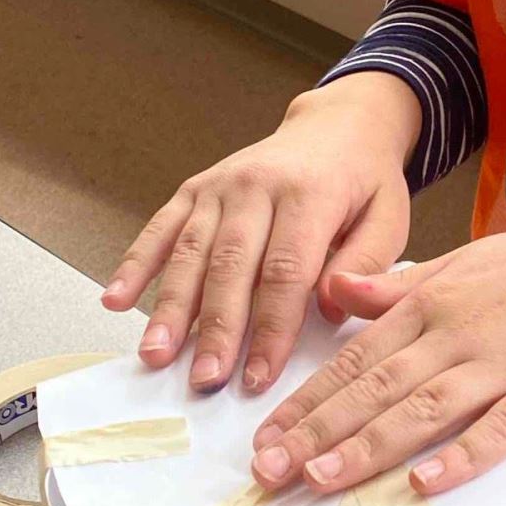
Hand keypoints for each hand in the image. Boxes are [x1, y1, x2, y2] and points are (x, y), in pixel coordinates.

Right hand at [99, 78, 420, 395]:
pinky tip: (115, 300)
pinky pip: (161, 228)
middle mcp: (257, 186)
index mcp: (310, 194)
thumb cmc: (364, 182)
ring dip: (170, 307)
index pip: (286, 272)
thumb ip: (364, 263)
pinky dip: (136, 264)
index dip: (270, 329)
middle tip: (204, 380)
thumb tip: (325, 308)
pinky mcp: (196, 188)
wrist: (336, 125)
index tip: (259, 377)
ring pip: (190, 251)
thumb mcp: (389, 217)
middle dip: (216, 329)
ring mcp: (220, 185)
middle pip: (230, 266)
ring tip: (155, 355)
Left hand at [249, 205, 505, 499]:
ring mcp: (504, 363)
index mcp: (431, 303)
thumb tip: (333, 288)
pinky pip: (501, 428)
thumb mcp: (462, 262)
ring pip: (425, 408)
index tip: (263, 438)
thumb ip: (395, 285)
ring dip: (369, 446)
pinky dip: (462, 455)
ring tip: (320, 480)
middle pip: (376, 388)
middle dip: (317, 432)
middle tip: (267, 472)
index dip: (307, 401)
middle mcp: (457, 332)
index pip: (355, 358)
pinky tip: (426, 482)